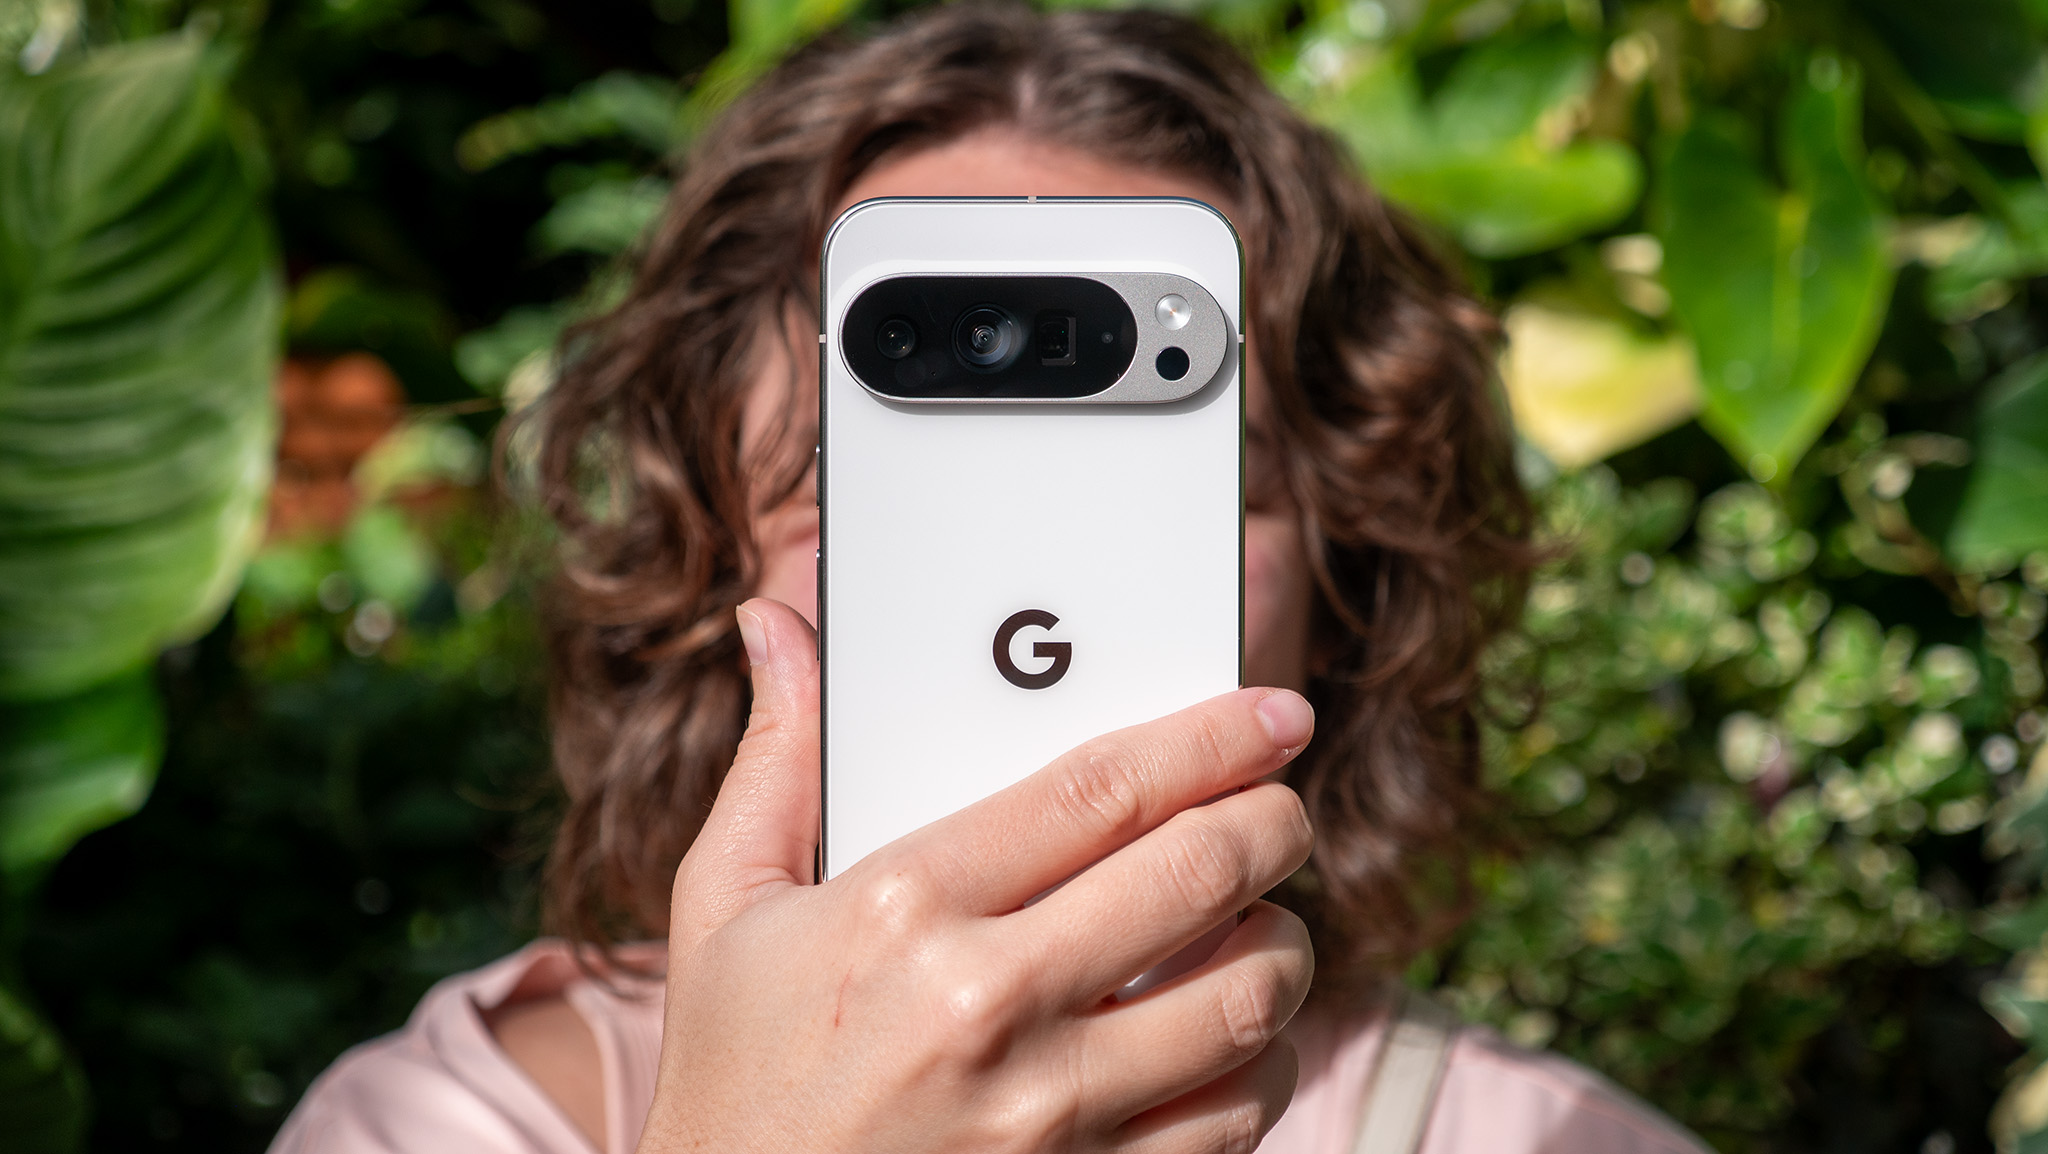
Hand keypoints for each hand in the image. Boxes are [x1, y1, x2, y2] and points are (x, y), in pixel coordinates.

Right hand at [637, 598, 1316, 1153]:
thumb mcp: (725, 908)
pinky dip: (1264, 1064)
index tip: (1273, 713)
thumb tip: (777, 627)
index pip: (1101, 789)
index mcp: (902, 908)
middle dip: (1272, 822)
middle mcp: (985, 1006)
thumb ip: (775, 761)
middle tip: (1282, 808)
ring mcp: (1047, 1115)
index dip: (1210, 737)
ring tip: (1266, 922)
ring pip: (1246, 999)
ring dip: (1283, 946)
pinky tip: (1239, 1036)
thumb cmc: (732, 1072)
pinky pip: (1235, 1117)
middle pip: (1196, 875)